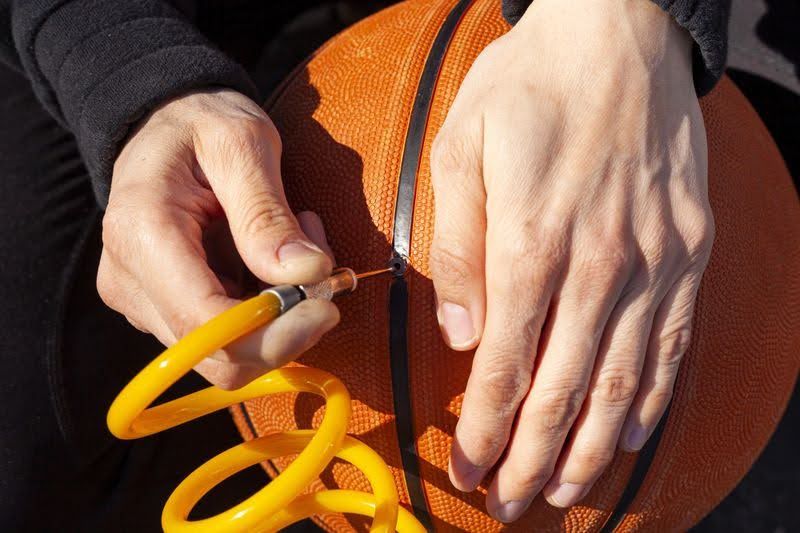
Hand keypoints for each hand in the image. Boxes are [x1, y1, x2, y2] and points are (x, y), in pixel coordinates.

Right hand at [98, 89, 338, 389]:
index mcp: (143, 233)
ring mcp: (141, 299)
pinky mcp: (161, 307)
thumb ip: (268, 214)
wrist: (163, 122)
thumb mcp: (242, 145)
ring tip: (298, 243)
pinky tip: (275, 258)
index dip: (274, 333)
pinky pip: (225, 334)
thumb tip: (306, 273)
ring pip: (227, 350)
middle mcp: (130, 279)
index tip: (326, 306)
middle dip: (285, 327)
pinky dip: (266, 308)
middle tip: (322, 271)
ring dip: (280, 312)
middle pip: (217, 355)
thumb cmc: (200, 123)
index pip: (205, 324)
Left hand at [430, 0, 713, 520]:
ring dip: (589, 445)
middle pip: (562, 388)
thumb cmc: (529, 87)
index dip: (485, 427)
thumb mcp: (462, 151)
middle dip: (531, 457)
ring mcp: (654, 258)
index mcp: (531, 241)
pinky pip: (671, 339)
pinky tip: (627, 433)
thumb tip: (460, 331)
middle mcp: (599, 262)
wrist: (617, 32)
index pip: (503, 363)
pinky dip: (650, 396)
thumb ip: (459, 247)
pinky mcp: (689, 248)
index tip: (469, 468)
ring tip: (565, 489)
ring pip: (622, 379)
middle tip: (511, 502)